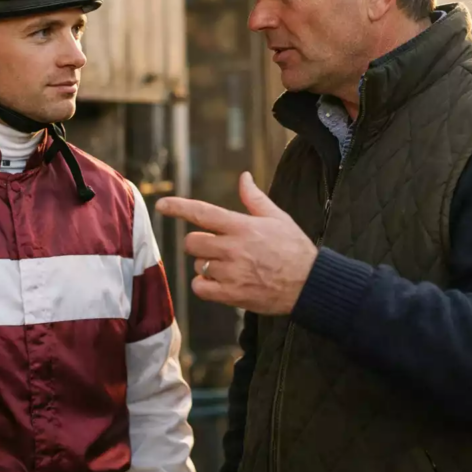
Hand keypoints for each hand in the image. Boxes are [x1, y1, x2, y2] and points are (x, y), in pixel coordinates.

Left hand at [155, 172, 317, 313]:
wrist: (310, 285)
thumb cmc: (295, 249)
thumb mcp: (278, 218)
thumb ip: (254, 198)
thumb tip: (243, 177)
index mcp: (242, 226)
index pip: (203, 212)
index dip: (179, 207)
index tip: (161, 204)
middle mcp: (233, 248)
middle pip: (192, 242)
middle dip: (199, 243)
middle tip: (216, 247)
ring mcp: (231, 273)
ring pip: (198, 265)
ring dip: (206, 265)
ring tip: (228, 266)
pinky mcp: (231, 295)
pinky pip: (200, 288)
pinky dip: (205, 285)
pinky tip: (220, 283)